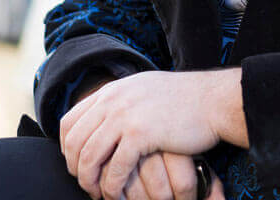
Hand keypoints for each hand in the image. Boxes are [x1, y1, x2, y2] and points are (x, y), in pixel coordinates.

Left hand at [60, 69, 244, 198]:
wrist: (212, 100)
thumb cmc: (184, 99)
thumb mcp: (144, 89)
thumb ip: (121, 100)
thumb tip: (104, 115)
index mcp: (111, 91)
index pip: (70, 120)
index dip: (66, 147)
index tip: (75, 162)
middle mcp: (113, 101)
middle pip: (75, 140)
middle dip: (74, 167)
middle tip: (84, 182)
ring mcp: (125, 116)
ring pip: (90, 156)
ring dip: (89, 180)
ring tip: (95, 192)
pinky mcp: (141, 134)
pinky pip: (115, 167)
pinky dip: (111, 185)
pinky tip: (115, 194)